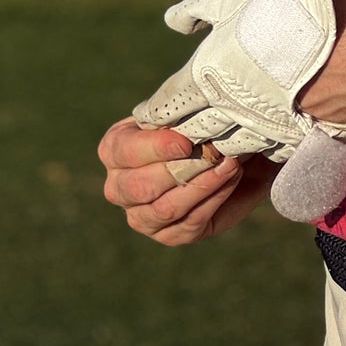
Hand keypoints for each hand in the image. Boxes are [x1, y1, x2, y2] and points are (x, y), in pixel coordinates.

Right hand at [98, 119, 274, 245]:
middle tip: (213, 152)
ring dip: (202, 185)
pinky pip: (189, 223)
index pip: (125, 152)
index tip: (185, 142)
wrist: (223, 146)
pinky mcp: (169, 235)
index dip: (155, 147)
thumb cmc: (192, 121)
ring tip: (229, 163)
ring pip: (166, 208)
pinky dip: (214, 198)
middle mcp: (119, 187)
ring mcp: (141, 216)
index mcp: (114, 149)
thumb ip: (177, 114)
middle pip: (141, 186)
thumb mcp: (181, 111)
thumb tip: (185, 123)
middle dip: (180, 169)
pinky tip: (231, 176)